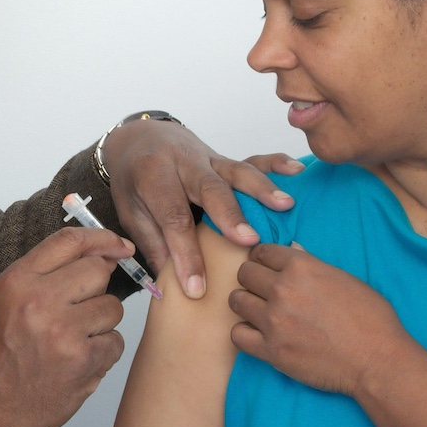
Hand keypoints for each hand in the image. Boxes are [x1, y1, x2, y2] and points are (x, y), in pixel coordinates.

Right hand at [0, 227, 129, 426]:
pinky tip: (77, 361)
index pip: (70, 241)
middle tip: (80, 310)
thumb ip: (47, 273)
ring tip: (73, 340)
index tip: (119, 246)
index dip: (102, 239)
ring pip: (113, 308)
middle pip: (98, 271)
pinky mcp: (84, 361)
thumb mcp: (7, 299)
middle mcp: (40, 301)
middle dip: (97, 289)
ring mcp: (63, 332)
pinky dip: (103, 352)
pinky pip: (116, 342)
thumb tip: (102, 255)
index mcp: (18, 281)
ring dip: (101, 323)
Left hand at [100, 117, 303, 298]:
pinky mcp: (226, 159)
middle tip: (249, 242)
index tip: (197, 288)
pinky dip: (275, 163)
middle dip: (230, 216)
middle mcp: (183, 164)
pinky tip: (295, 171)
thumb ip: (153, 244)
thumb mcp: (131, 211)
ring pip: (236, 171)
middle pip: (209, 189)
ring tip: (285, 205)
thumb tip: (171, 285)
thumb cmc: (135, 180)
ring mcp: (209, 159)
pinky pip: (252, 158)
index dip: (186, 255)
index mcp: (153, 177)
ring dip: (262, 189)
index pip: (173, 219)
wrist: (140, 138)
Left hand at [228, 242, 410, 396]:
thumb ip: (311, 265)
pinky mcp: (271, 350)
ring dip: (245, 303)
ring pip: (236, 301)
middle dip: (252, 279)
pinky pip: (237, 334)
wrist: (378, 360)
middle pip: (245, 273)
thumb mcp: (344, 278)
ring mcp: (274, 321)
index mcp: (301, 267)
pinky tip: (257, 334)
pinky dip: (244, 333)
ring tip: (258, 310)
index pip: (262, 251)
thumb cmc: (371, 318)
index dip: (262, 258)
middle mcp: (283, 290)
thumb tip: (291, 251)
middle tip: (261, 289)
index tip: (264, 267)